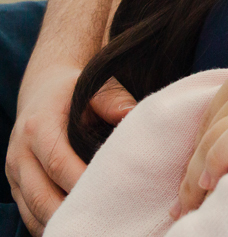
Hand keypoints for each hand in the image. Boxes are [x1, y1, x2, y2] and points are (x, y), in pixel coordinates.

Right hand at [6, 66, 134, 234]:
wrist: (43, 88)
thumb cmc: (75, 90)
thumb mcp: (94, 86)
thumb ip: (113, 99)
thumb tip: (131, 114)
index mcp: (39, 127)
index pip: (58, 163)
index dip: (81, 182)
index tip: (109, 196)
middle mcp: (20, 152)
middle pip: (42, 195)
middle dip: (72, 212)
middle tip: (104, 223)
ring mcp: (15, 172)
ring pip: (33, 209)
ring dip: (61, 223)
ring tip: (94, 230)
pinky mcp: (16, 184)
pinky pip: (28, 213)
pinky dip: (49, 224)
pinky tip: (76, 227)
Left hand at [173, 0, 227, 215]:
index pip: (217, 107)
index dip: (203, 142)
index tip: (200, 170)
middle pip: (210, 126)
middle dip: (192, 165)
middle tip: (187, 200)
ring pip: (217, 136)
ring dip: (198, 174)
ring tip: (194, 205)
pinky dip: (218, 160)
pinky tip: (213, 181)